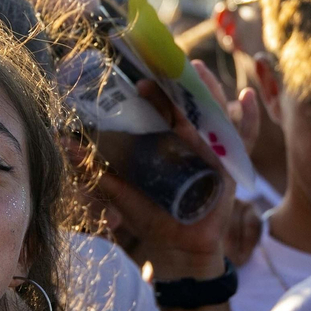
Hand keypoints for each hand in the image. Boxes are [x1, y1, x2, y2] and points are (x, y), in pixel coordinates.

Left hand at [87, 61, 258, 281]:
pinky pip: (243, 138)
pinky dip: (247, 118)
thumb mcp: (119, 192)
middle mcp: (189, 142)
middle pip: (188, 106)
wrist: (178, 249)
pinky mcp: (230, 167)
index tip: (139, 75)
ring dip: (210, 91)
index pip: (160, 109)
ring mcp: (212, 152)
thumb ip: (95, 170)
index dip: (153, 91)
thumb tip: (63, 143)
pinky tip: (247, 98)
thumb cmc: (151, 218)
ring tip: (200, 71)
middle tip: (170, 62)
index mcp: (164, 143)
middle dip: (181, 83)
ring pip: (214, 114)